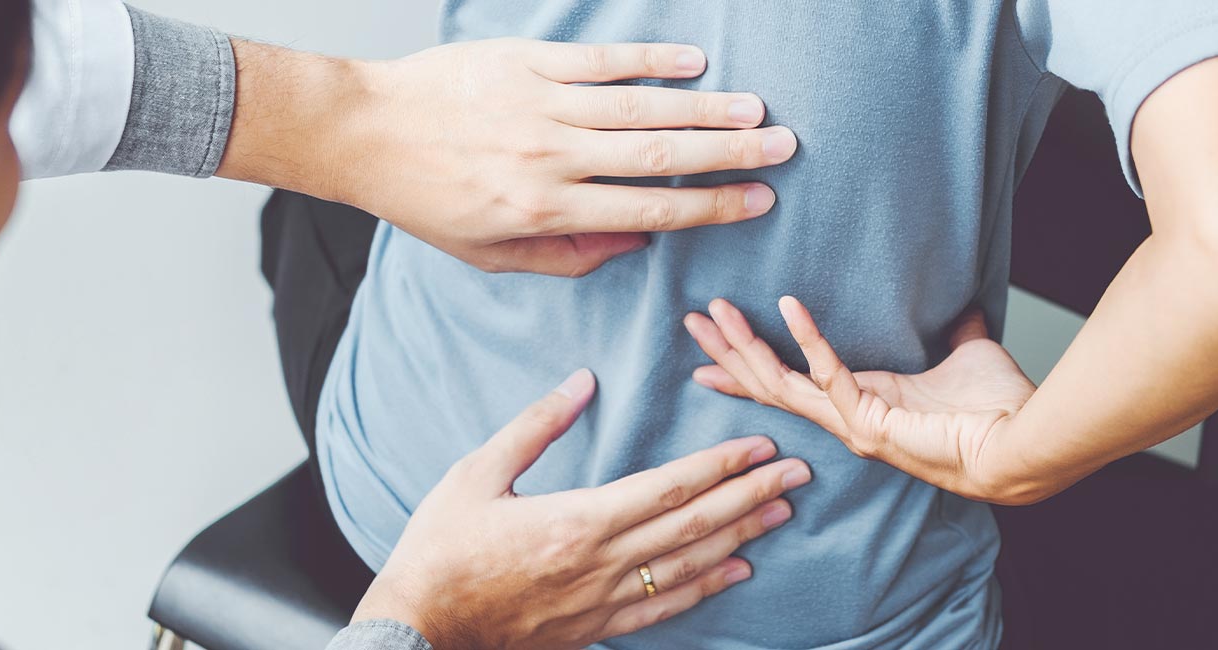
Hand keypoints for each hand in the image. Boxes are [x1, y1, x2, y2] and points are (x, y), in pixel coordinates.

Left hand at [219, 38, 796, 277]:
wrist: (366, 132)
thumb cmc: (428, 199)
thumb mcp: (490, 254)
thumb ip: (566, 256)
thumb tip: (637, 245)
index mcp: (544, 210)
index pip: (648, 211)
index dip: (710, 206)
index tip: (759, 200)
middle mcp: (550, 157)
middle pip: (659, 157)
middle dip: (729, 153)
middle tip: (784, 148)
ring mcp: (540, 104)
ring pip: (639, 106)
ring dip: (705, 106)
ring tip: (755, 109)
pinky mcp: (526, 62)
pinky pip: (601, 61)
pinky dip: (652, 61)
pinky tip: (695, 62)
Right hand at [354, 369, 810, 648]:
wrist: (419, 627)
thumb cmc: (440, 548)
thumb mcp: (476, 474)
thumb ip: (534, 427)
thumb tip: (582, 381)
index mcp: (576, 521)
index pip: (668, 487)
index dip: (720, 464)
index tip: (759, 444)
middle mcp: (600, 564)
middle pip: (694, 524)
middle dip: (751, 494)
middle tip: (798, 472)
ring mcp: (601, 602)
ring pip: (689, 566)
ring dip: (741, 536)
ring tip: (781, 511)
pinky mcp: (594, 628)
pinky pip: (664, 608)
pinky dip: (707, 587)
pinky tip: (737, 571)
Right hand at [683, 298, 1035, 501]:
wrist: (1022, 444)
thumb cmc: (997, 413)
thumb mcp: (967, 356)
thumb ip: (956, 334)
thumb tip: (966, 309)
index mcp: (861, 406)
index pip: (789, 386)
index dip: (749, 369)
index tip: (711, 355)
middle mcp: (848, 421)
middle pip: (769, 386)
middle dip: (728, 354)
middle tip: (693, 321)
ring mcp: (854, 425)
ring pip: (780, 385)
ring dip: (745, 347)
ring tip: (715, 313)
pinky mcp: (869, 421)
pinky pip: (828, 374)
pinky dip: (808, 337)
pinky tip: (786, 304)